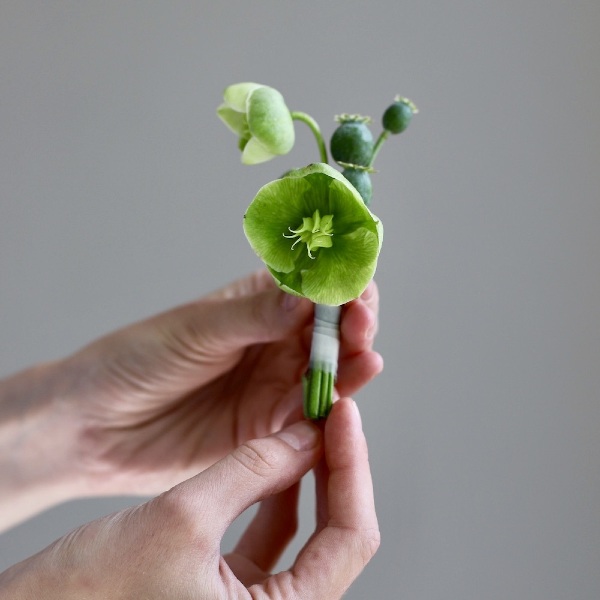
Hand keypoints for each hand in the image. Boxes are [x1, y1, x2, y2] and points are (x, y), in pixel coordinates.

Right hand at [0, 399, 378, 598]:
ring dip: (306, 475)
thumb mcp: (183, 517)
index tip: (343, 413)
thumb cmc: (91, 594)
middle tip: (330, 412)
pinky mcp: (229, 588)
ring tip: (305, 423)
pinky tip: (273, 453)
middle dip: (334, 467)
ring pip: (306, 531)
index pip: (350, 537)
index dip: (352, 467)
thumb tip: (308, 432)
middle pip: (336, 534)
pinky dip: (274, 492)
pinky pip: (271, 535)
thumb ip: (254, 469)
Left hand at [61, 270, 381, 496]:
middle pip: (331, 332)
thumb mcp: (197, 329)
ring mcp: (275, 387)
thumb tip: (308, 295)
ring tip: (365, 357)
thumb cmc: (137, 360)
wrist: (95, 426)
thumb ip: (255, 316)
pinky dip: (331, 412)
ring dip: (351, 366)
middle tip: (360, 321)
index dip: (338, 284)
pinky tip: (343, 402)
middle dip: (352, 325)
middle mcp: (275, 344)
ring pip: (329, 375)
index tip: (354, 285)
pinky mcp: (268, 430)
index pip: (314, 289)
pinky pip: (310, 420)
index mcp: (259, 304)